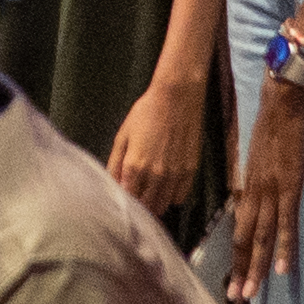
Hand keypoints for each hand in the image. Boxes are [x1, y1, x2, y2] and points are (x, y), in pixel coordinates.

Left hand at [106, 69, 211, 213]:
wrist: (177, 98)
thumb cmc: (146, 113)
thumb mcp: (123, 136)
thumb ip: (116, 163)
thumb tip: (112, 184)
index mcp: (135, 166)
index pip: (128, 198)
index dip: (124, 200)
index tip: (123, 197)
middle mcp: (155, 175)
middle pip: (146, 205)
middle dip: (139, 204)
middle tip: (137, 196)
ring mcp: (174, 175)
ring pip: (163, 205)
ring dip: (155, 203)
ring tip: (150, 194)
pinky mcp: (190, 171)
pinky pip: (180, 196)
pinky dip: (172, 196)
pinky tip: (166, 187)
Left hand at [222, 72, 303, 299]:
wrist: (283, 99)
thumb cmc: (272, 122)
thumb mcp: (258, 155)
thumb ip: (257, 178)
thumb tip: (256, 198)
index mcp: (249, 186)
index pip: (239, 228)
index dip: (236, 254)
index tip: (232, 277)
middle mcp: (256, 192)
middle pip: (245, 238)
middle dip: (240, 269)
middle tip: (235, 298)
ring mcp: (272, 191)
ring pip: (261, 236)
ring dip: (255, 267)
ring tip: (250, 292)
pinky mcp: (290, 185)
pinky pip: (286, 222)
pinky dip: (284, 247)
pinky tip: (282, 269)